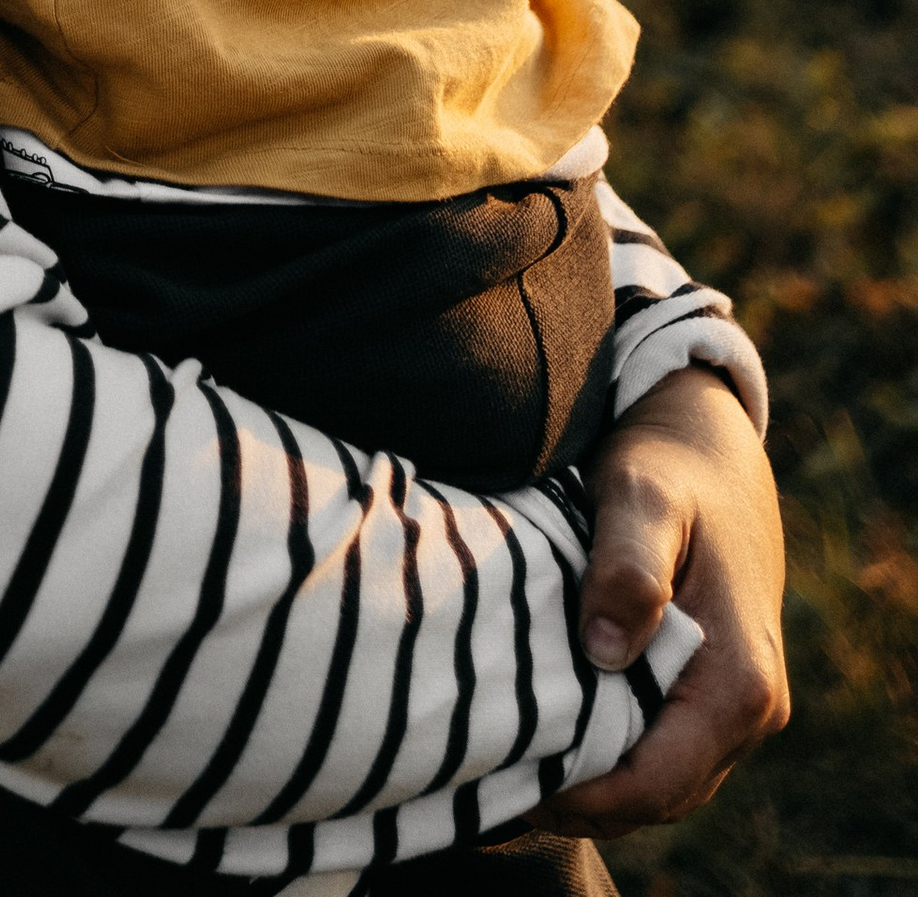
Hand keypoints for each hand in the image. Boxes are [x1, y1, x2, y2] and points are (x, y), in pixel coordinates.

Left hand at [530, 366, 788, 837]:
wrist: (712, 445)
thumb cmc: (671, 467)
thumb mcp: (642, 498)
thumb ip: (627, 568)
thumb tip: (605, 650)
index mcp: (739, 680)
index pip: (658, 782)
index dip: (585, 797)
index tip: (512, 785)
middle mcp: (752, 709)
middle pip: (658, 796)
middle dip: (581, 800)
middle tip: (492, 780)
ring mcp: (737, 707)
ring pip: (660, 780)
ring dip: (593, 782)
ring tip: (510, 764)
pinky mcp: (715, 692)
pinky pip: (662, 748)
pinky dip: (610, 754)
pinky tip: (548, 733)